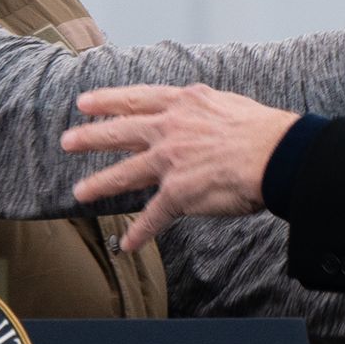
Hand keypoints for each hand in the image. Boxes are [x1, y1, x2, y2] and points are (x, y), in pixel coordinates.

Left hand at [61, 83, 297, 252]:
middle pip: (120, 132)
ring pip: (125, 173)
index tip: (85, 102)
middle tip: (67, 141)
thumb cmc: (262, 129)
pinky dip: (140, 232)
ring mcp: (170, 161)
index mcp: (182, 103)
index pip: (135, 99)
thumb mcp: (225, 102)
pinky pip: (153, 216)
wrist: (277, 155)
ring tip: (79, 192)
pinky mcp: (178, 193)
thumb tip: (199, 112)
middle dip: (89, 138)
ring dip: (100, 184)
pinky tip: (129, 244)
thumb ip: (202, 108)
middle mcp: (169, 129)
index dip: (107, 101)